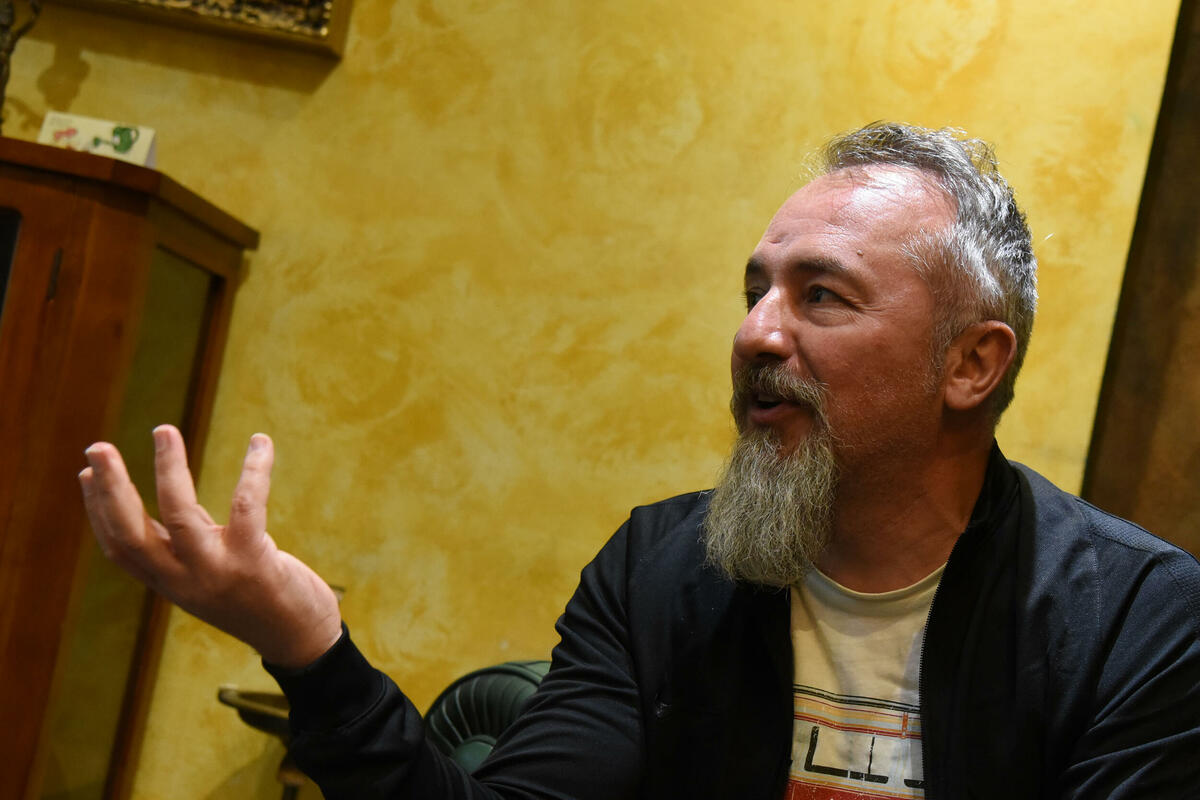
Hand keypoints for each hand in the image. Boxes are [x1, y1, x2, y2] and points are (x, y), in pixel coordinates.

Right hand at [79, 425, 342, 668]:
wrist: (299, 639)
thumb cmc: (255, 597)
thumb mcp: (210, 571)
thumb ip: (187, 538)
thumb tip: (168, 489)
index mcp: (170, 582)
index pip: (120, 547)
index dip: (97, 509)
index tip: (86, 471)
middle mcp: (185, 580)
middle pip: (132, 534)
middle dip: (110, 489)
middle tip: (97, 448)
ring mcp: (218, 572)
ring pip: (179, 515)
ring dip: (168, 469)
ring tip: (164, 430)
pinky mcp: (254, 562)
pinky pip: (247, 505)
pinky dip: (254, 470)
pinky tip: (260, 442)